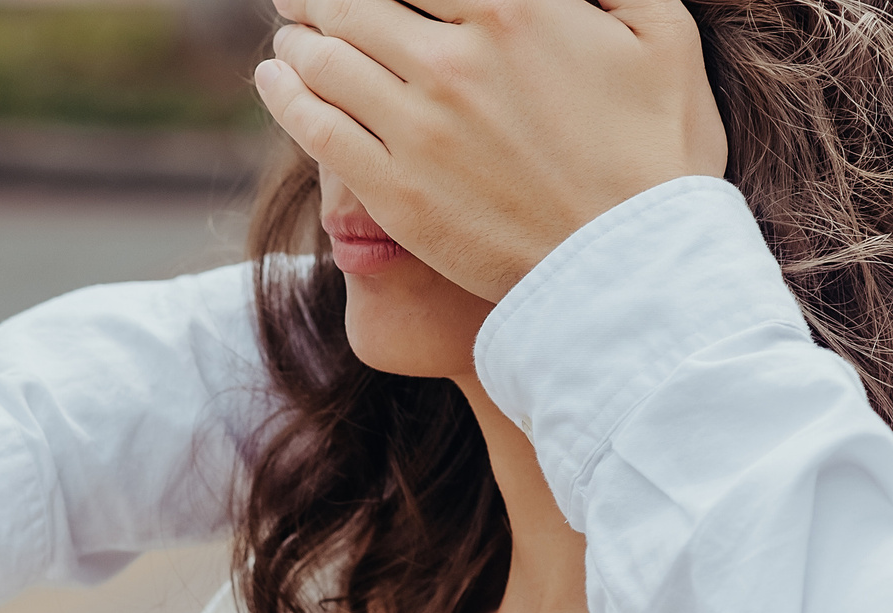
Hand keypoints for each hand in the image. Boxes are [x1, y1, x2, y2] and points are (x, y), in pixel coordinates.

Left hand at [254, 0, 727, 298]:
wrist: (627, 266)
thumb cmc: (657, 149)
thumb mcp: (660, 31)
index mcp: (515, 9)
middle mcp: (453, 62)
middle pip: (355, 5)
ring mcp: (415, 129)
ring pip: (325, 61)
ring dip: (297, 35)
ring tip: (289, 28)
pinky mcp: (391, 191)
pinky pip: (315, 128)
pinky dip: (284, 93)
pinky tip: (273, 75)